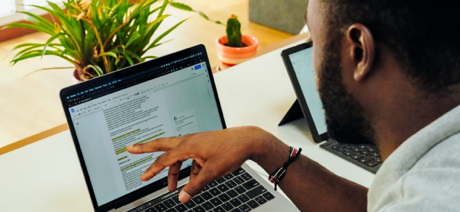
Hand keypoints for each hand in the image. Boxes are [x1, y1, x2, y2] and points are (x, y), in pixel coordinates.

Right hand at [126, 126, 273, 202]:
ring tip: (173, 186)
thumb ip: (196, 186)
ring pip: (178, 155)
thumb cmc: (231, 150)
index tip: (142, 178)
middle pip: (162, 145)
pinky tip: (193, 180)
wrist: (247, 140)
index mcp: (188, 145)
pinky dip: (189, 169)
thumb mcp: (212, 172)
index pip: (165, 159)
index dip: (152, 170)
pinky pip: (190, 158)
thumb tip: (183, 197)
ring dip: (174, 170)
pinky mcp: (203, 146)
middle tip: (131, 148)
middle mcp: (189, 140)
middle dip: (146, 148)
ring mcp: (196, 142)